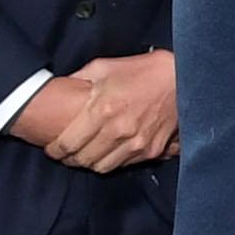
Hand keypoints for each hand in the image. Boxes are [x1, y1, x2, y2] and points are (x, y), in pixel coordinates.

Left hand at [21, 52, 179, 172]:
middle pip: (82, 160)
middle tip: (64, 154)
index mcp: (102, 110)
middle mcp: (118, 131)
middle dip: (69, 159)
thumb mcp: (104, 67)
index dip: (55, 150)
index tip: (51, 148)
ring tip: (85, 155)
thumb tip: (58, 88)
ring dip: (90, 163)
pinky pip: (124, 164)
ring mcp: (137, 143)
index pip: (68, 144)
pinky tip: (108, 151)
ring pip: (102, 167)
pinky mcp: (151, 150)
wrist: (182, 77)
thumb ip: (78, 80)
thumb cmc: (143, 70)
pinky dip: (112, 161)